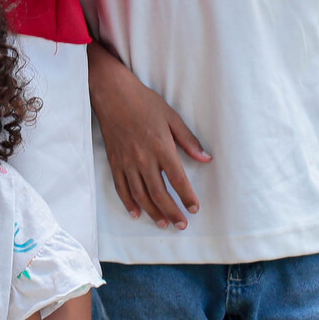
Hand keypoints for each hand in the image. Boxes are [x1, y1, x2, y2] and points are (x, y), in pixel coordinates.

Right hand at [90, 46, 208, 227]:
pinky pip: (121, 187)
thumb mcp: (172, 117)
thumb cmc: (144, 102)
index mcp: (161, 147)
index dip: (187, 196)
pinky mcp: (114, 161)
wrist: (112, 94)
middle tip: (181, 225)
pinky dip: (128, 202)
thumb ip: (188, 140)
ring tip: (163, 223)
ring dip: (152, 211)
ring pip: (140, 194)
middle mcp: (143, 158)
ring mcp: (127, 162)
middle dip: (172, 211)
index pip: (177, 179)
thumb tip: (206, 158)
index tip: (194, 208)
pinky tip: (136, 213)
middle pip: (159, 193)